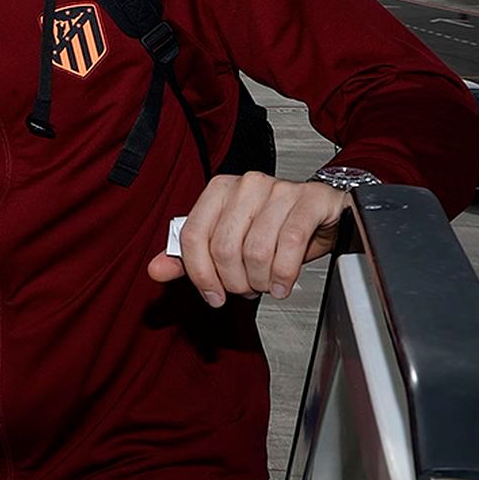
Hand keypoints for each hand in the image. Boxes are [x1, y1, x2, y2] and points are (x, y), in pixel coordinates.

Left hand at [147, 172, 348, 304]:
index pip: (192, 235)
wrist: (322, 213)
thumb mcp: (229, 241)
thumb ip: (191, 256)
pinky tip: (283, 283)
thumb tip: (156, 270)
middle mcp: (246, 185)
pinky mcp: (310, 200)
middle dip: (234, 281)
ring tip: (266, 284)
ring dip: (261, 280)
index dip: (199, 272)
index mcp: (219, 190)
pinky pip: (290, 244)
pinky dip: (284, 274)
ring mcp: (280, 189)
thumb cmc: (275, 227)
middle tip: (246, 288)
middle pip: (223, 247)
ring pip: (256, 250)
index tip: (211, 294)